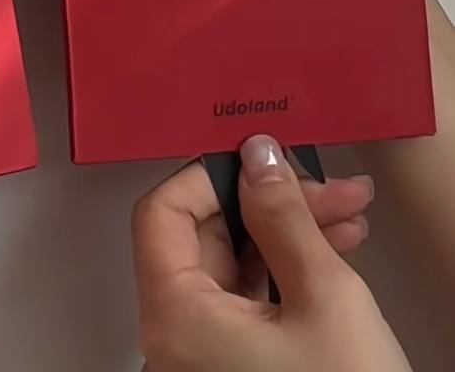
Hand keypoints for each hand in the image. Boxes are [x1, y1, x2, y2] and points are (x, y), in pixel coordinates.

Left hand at [133, 136, 409, 371]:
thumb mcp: (323, 296)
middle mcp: (176, 342)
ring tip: (345, 214)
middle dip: (268, 203)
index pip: (163, 213)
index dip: (212, 176)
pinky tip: (333, 253)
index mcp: (175, 318)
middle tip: (323, 185)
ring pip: (233, 269)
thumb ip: (285, 216)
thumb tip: (260, 157)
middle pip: (203, 239)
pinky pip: (249, 304)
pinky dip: (288, 273)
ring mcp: (204, 361)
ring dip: (288, 234)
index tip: (259, 158)